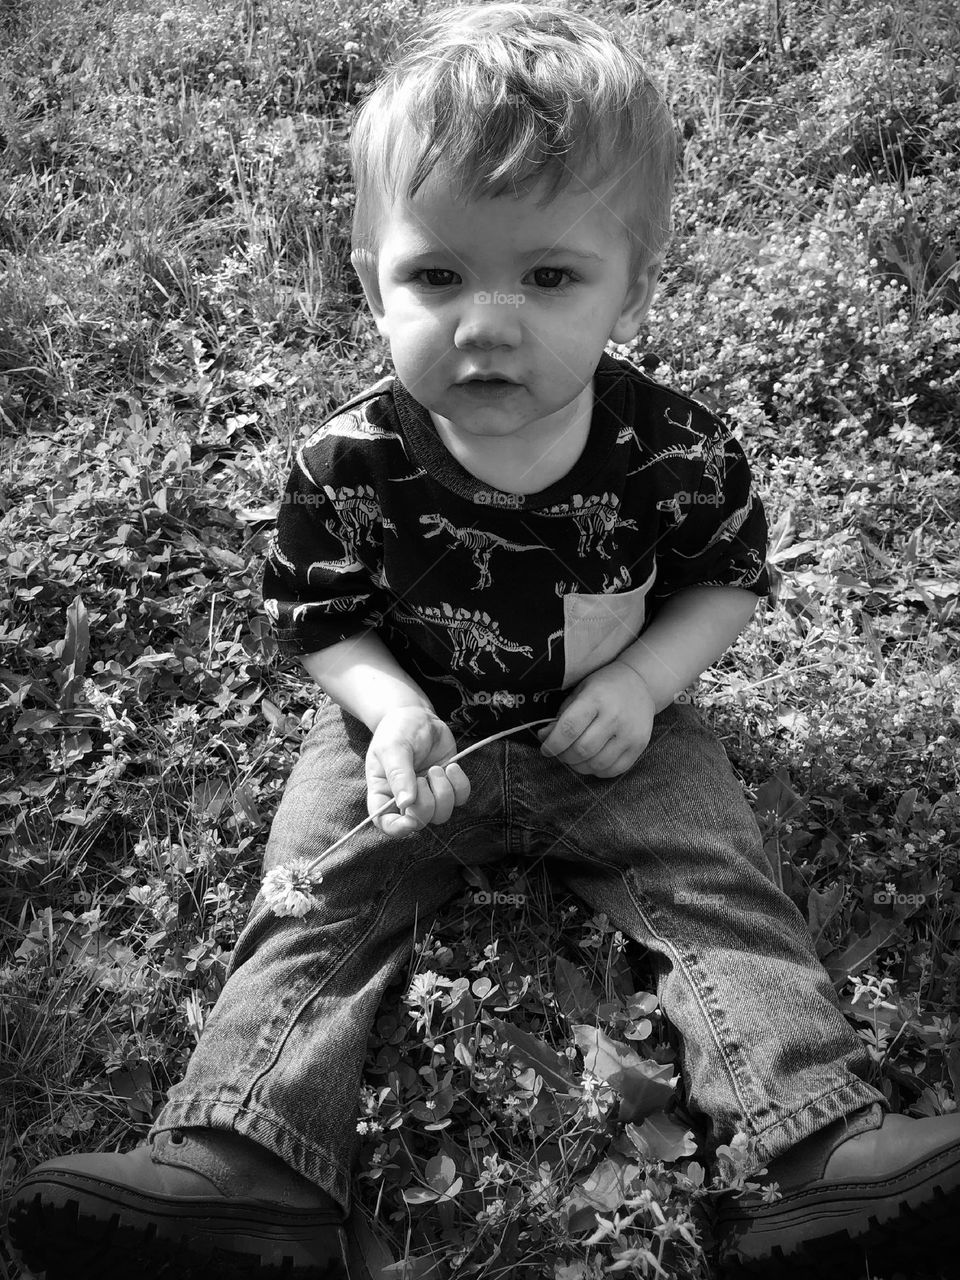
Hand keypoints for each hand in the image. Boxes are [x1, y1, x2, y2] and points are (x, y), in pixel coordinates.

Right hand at [366, 707, 470, 835]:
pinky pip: (460, 799)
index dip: (397, 828)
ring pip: (442, 814)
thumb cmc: (397, 730)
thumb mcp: (393, 748)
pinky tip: (452, 766)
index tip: (410, 820)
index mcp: (383, 792)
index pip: (385, 822)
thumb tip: (407, 803)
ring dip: (444, 792)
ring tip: (437, 768)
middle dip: (427, 801)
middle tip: (425, 776)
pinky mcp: (447, 785)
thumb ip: (399, 774)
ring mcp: (428, 794)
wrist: (417, 715)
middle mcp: (404, 799)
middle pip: (419, 820)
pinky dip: (460, 785)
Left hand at [536, 660, 655, 776]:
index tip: (546, 749)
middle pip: (582, 750)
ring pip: (597, 764)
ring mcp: (630, 733)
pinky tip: (592, 761)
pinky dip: (597, 771)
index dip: (553, 744)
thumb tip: (545, 737)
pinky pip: (614, 770)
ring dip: (579, 766)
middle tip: (560, 753)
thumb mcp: (580, 692)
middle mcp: (615, 716)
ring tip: (575, 758)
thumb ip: (562, 715)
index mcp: (596, 698)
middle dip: (565, 756)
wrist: (641, 684)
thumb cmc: (604, 687)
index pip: (569, 728)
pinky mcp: (640, 746)